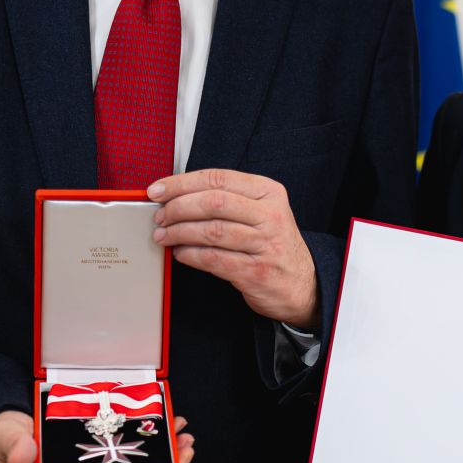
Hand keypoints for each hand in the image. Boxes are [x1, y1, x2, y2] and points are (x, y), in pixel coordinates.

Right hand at [0, 409, 194, 462]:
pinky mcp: (101, 456)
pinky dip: (153, 448)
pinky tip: (169, 431)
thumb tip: (25, 455)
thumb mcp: (6, 440)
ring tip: (185, 442)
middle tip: (185, 455)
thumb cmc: (6, 442)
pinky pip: (132, 458)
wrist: (4, 435)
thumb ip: (14, 446)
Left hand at [148, 170, 317, 329]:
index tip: (158, 190)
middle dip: (178, 208)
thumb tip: (177, 195)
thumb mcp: (263, 212)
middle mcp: (270, 215)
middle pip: (213, 202)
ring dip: (179, 232)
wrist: (303, 284)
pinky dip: (190, 255)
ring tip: (163, 235)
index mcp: (268, 192)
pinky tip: (180, 253)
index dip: (182, 183)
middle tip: (160, 216)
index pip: (218, 179)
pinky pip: (214, 259)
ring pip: (211, 231)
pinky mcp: (256, 271)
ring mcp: (265, 244)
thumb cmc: (273, 244)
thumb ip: (228, 200)